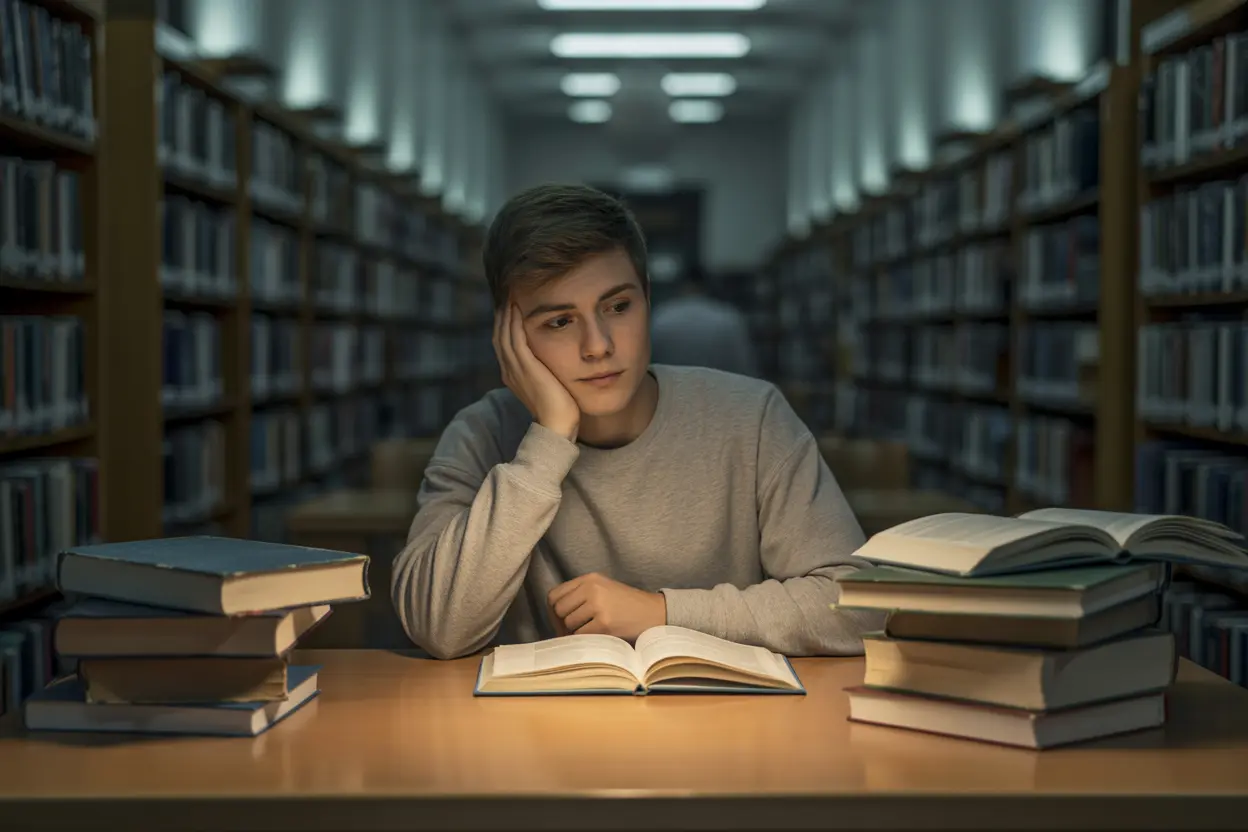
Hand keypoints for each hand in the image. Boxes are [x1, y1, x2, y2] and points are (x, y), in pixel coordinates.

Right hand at [493, 302, 579, 441]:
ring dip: (506, 314)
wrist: (557, 426)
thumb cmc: (559, 409)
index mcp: (512, 375)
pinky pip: (514, 338)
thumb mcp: (548, 385)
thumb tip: (551, 361)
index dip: (505, 326)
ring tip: (510, 297)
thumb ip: (544, 372)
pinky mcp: (525, 367)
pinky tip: (517, 308)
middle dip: (502, 316)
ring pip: (504, 335)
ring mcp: (515, 369)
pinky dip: (513, 322)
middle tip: (507, 296)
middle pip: (499, 336)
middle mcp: (509, 371)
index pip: (504, 344)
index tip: (511, 309)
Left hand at [547, 572, 666, 641]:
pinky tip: (600, 637)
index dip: (554, 612)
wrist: (655, 613)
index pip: (554, 595)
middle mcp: (592, 588)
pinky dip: (587, 641)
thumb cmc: (627, 606)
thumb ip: (579, 596)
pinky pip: (581, 636)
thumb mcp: (603, 590)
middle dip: (563, 625)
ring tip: (593, 632)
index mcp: (590, 578)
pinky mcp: (605, 623)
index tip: (562, 622)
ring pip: (568, 624)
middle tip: (576, 632)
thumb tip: (554, 618)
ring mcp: (598, 605)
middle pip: (559, 610)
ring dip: (577, 633)